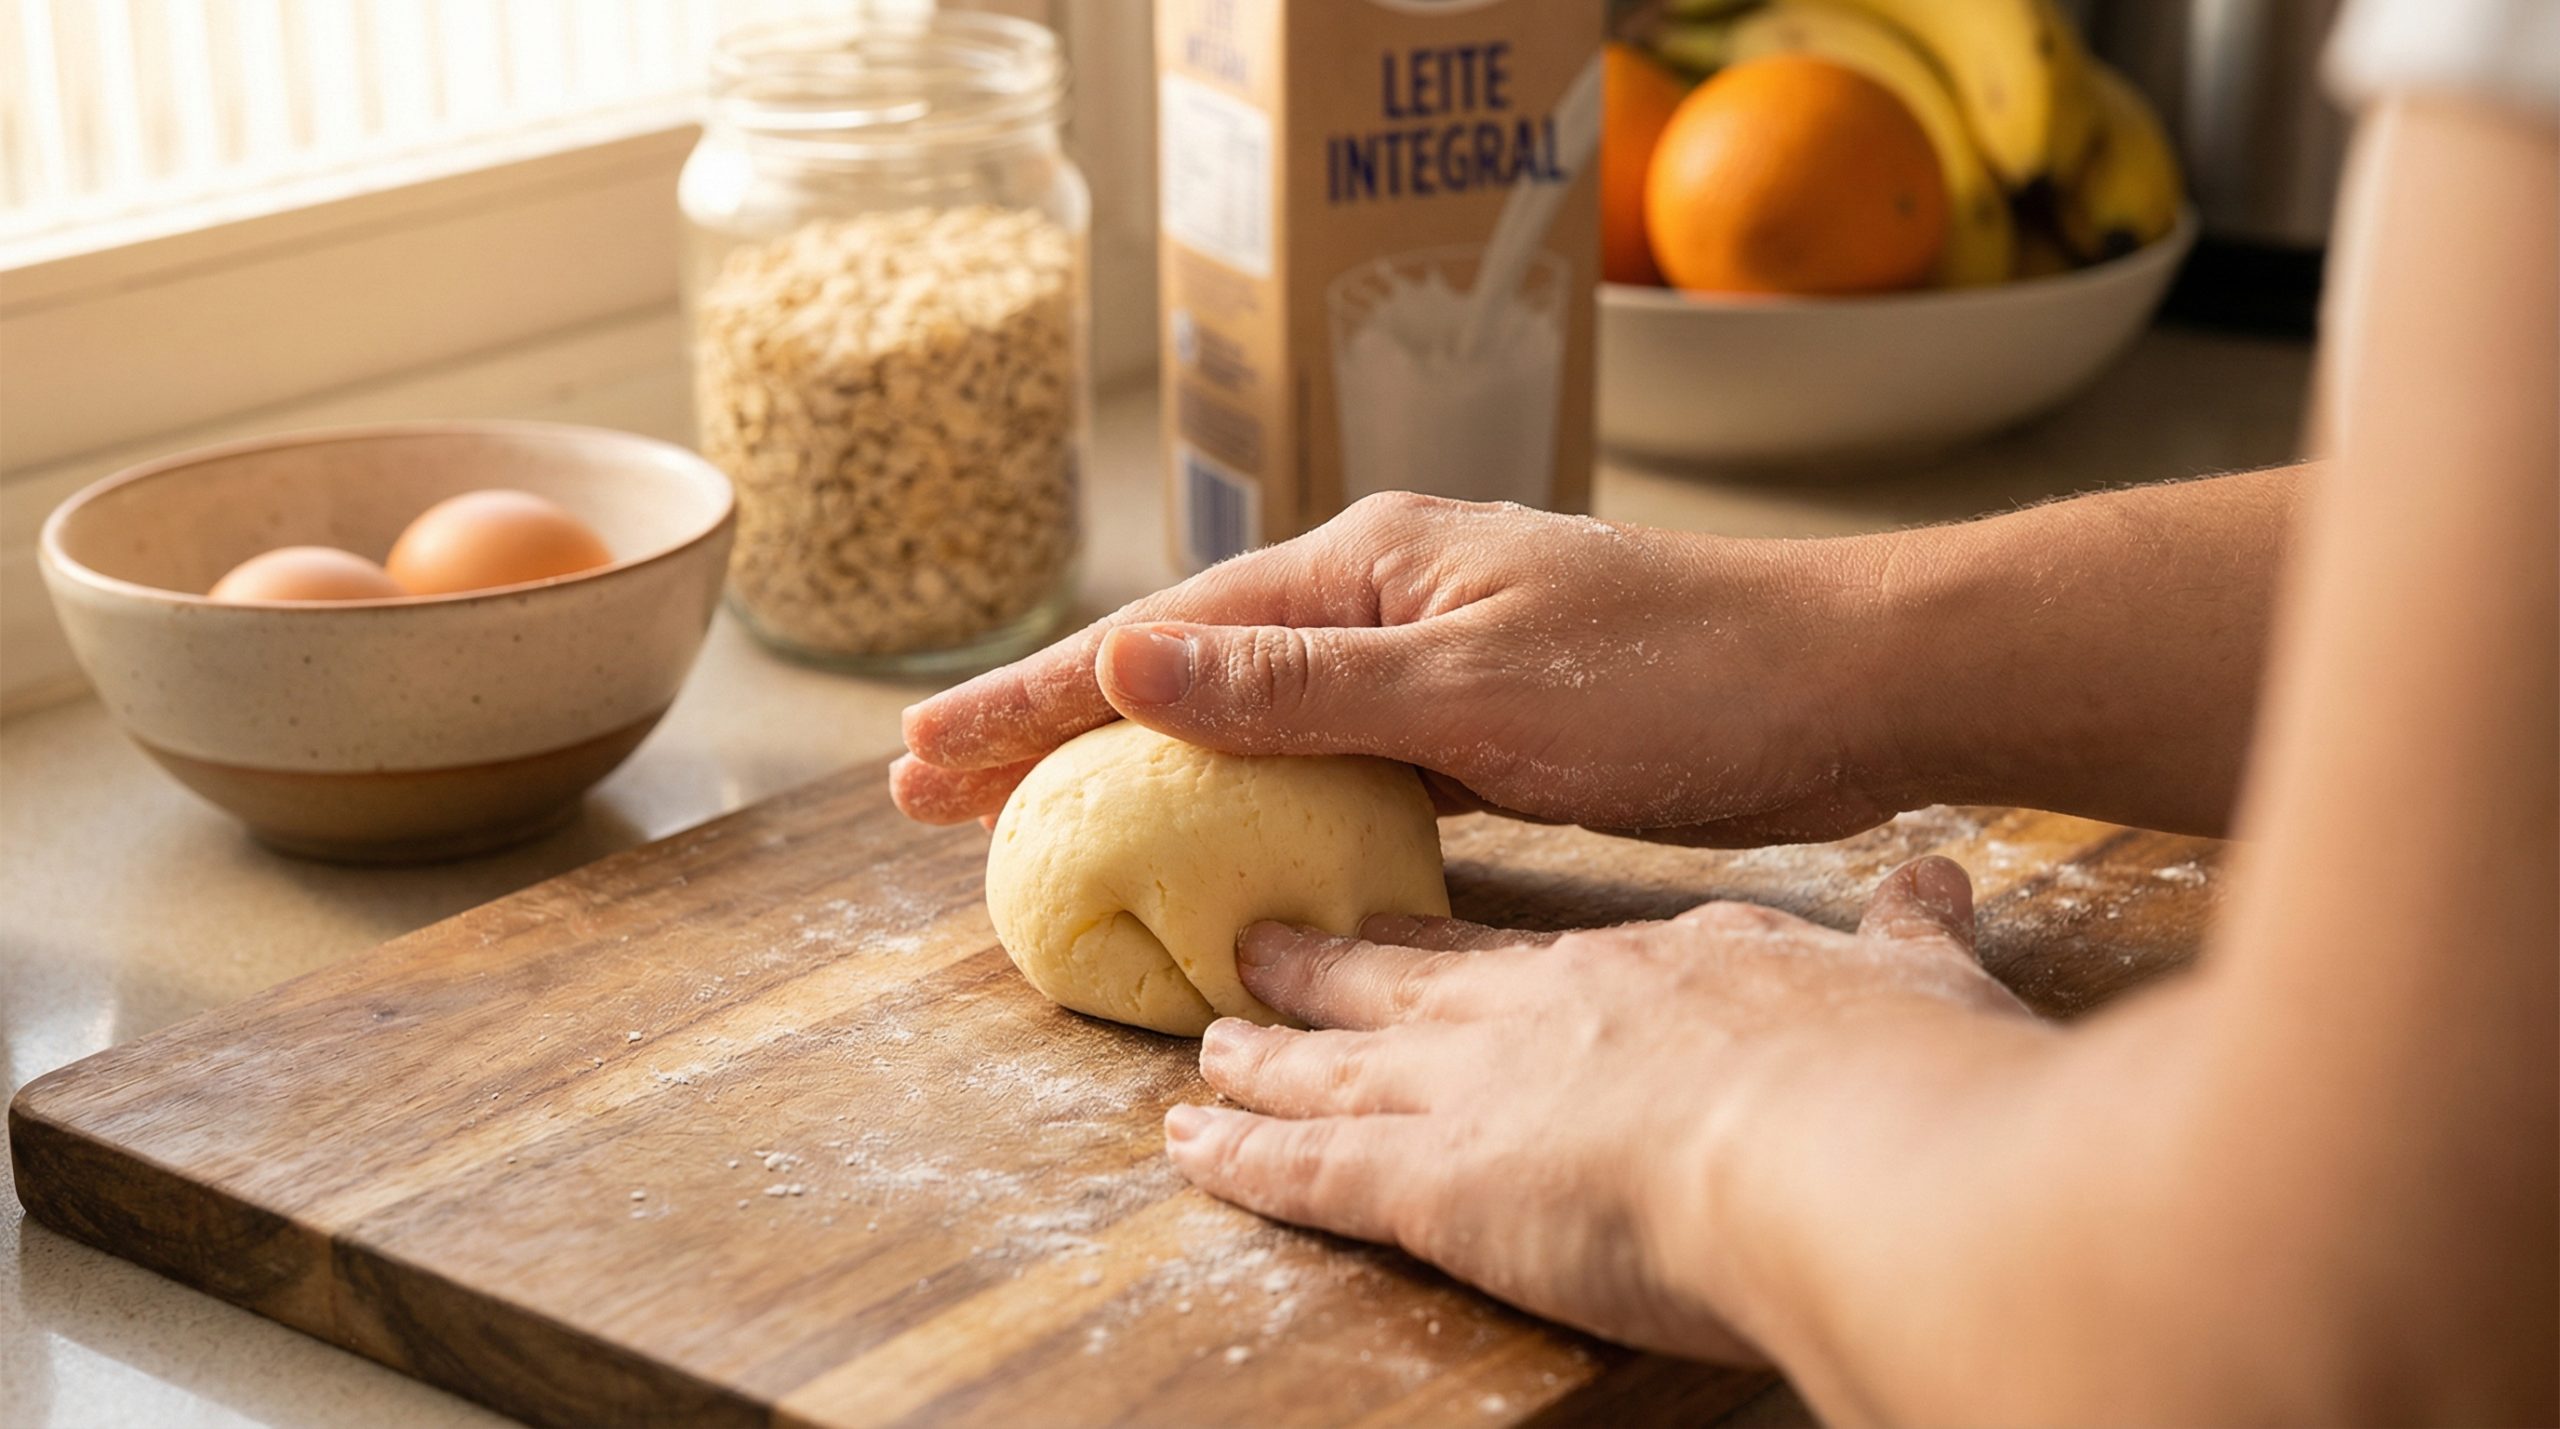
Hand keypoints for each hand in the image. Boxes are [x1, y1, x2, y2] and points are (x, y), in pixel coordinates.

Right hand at [895, 493, 1908, 844]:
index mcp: (1365, 565)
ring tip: (1026, 812)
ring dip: (1131, 762)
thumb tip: (1126, 664)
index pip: (1160, 641)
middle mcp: (1381, 596)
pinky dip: (1239, 792)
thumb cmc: (1675, 681)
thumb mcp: (1472, 687)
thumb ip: (1297, 685)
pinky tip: (1204, 831)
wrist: (1843, 690)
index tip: (919, 758)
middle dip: (1050, 726)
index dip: (1034, 702)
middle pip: (1180, 668)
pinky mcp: (1473, 718)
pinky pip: (1319, 754)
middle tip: (923, 788)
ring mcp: (1425, 656)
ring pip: (1242, 714)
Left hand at [1161, 857, 2038, 1361]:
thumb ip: (1909, 941)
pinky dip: (1242, 1153)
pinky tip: (1191, 1142)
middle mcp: (1542, 1008)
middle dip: (1334, 968)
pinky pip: (1308, 1164)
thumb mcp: (1915, 981)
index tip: (1427, 939)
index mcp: (1651, 966)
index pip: (1535, 951)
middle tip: (1267, 949)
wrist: (1847, 1143)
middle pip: (1411, 981)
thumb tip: (1939, 886)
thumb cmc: (1894, 1075)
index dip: (1469, 950)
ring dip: (1268, 1051)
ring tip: (1212, 1040)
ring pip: (1336, 1059)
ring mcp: (1476, 1085)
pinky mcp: (1433, 1180)